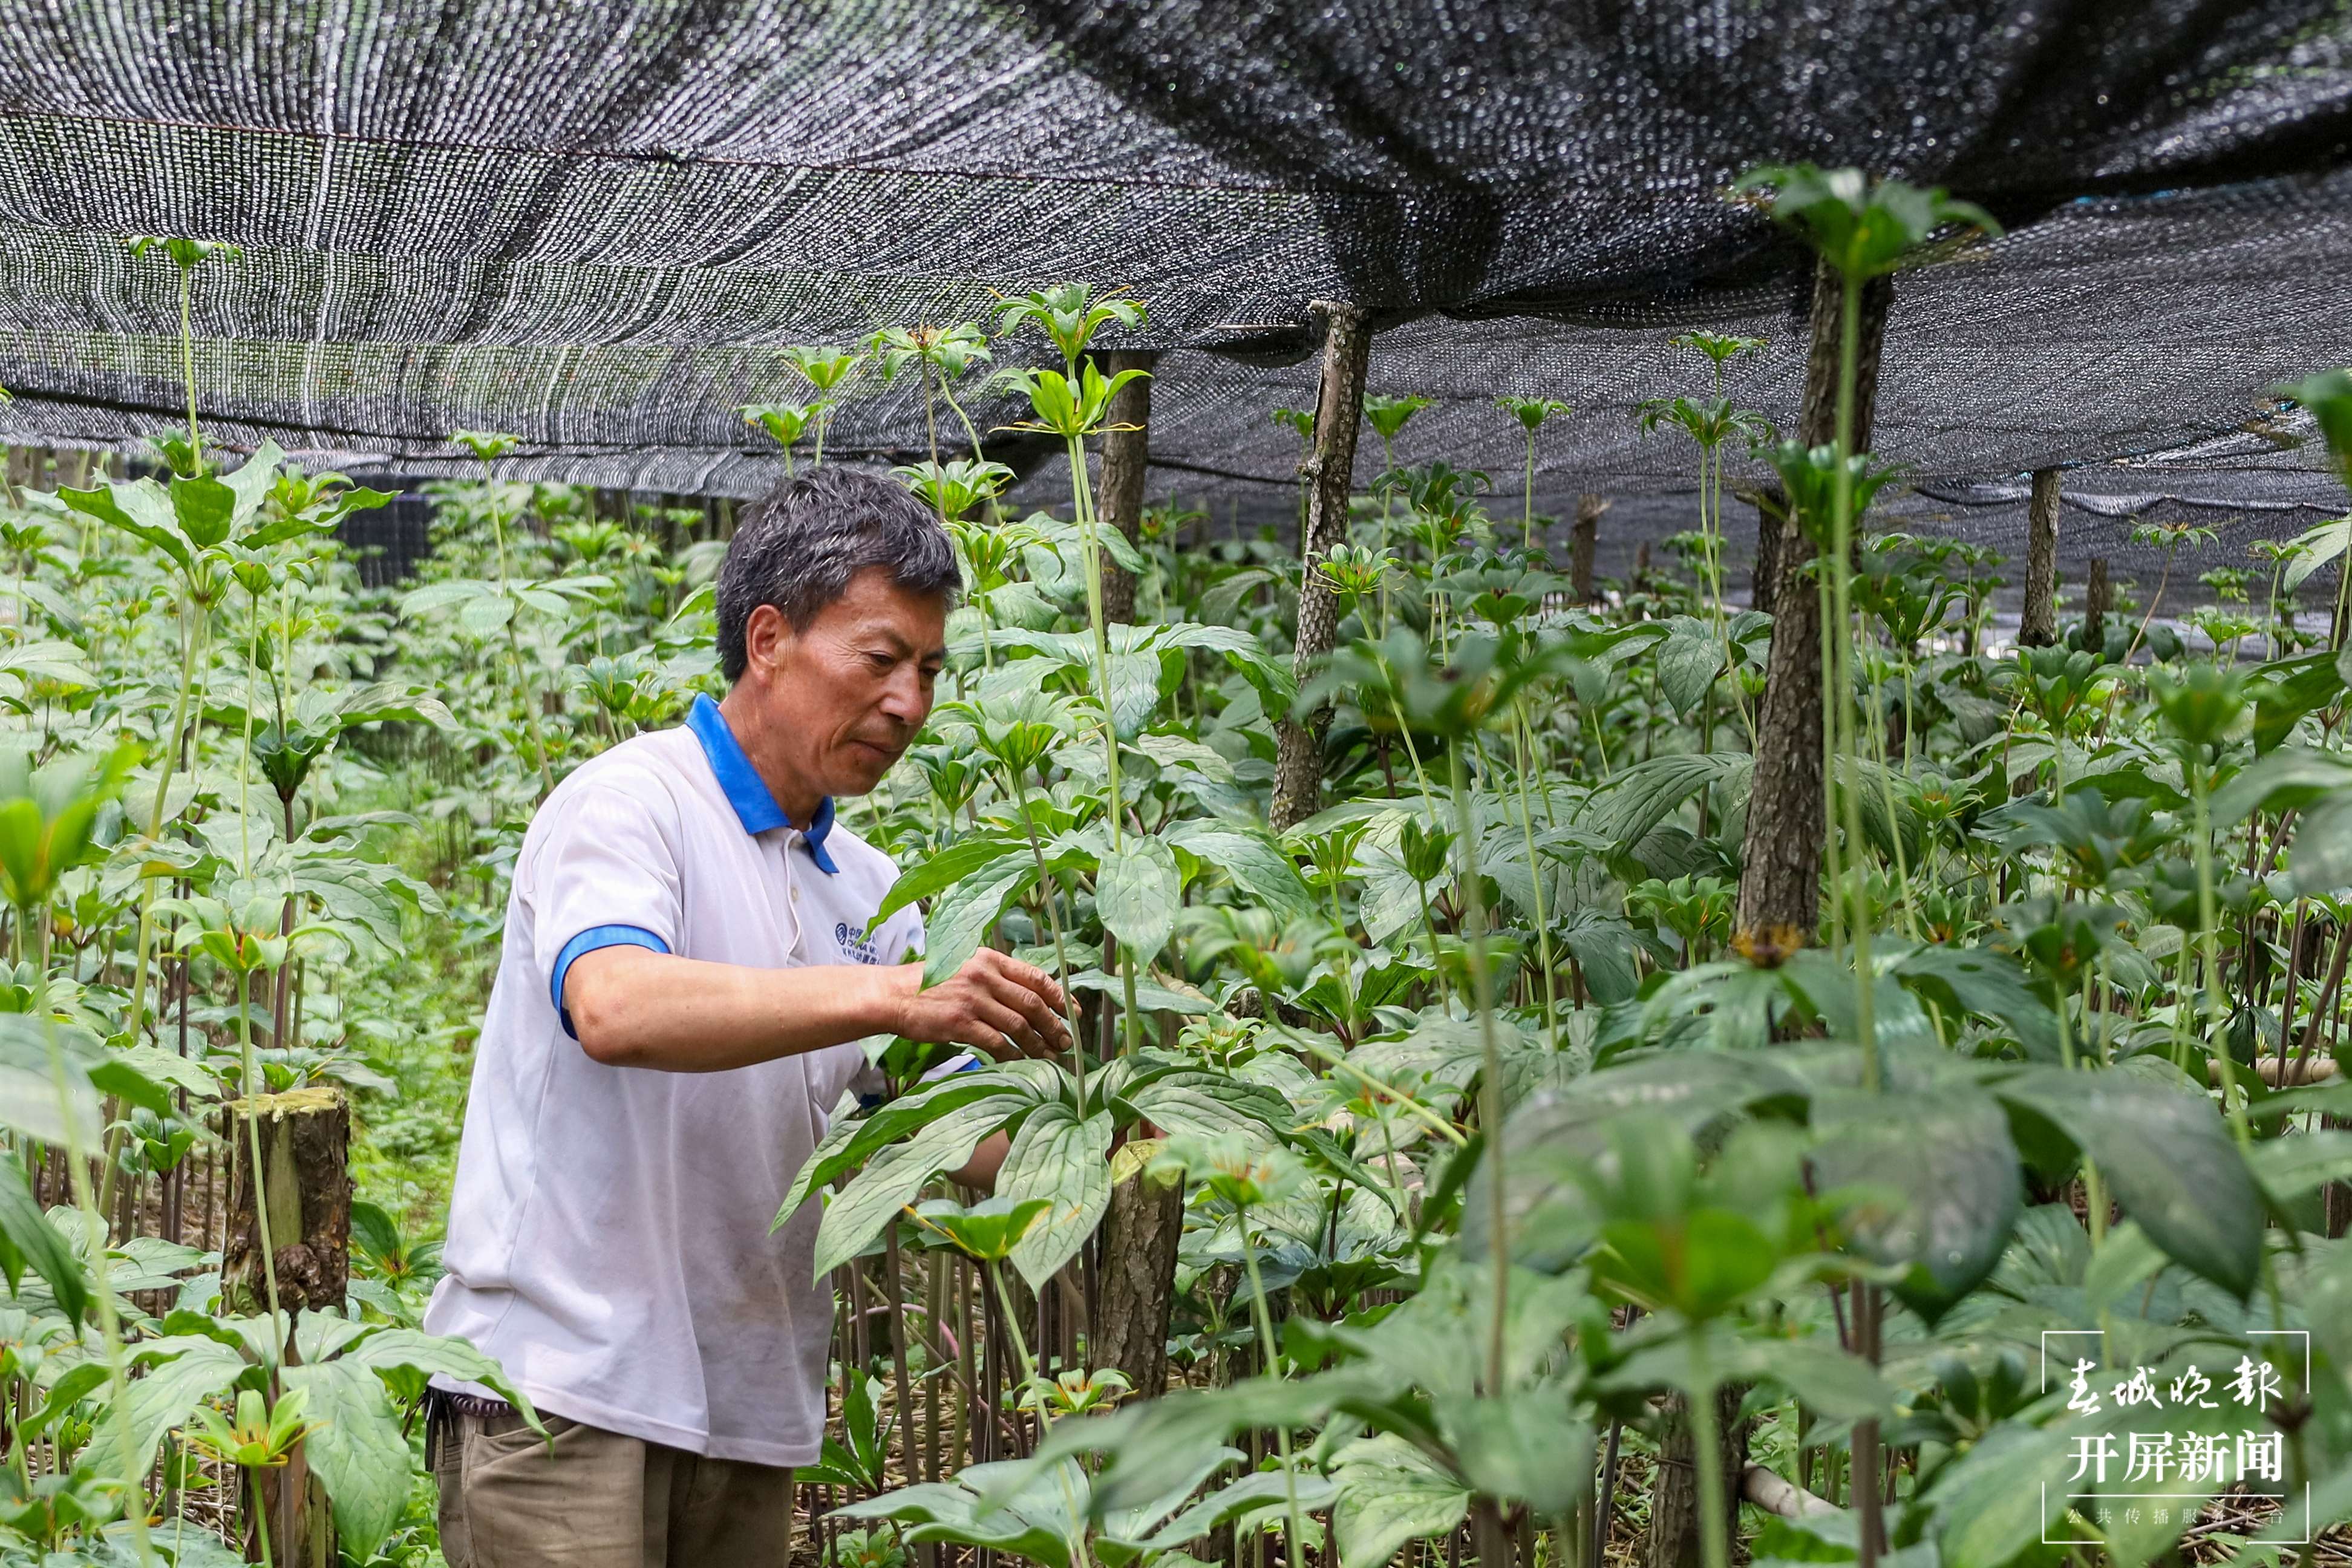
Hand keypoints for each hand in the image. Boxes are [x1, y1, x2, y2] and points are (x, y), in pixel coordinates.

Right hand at [890, 950, 1070, 1061]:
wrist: (894, 995)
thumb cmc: (931, 984)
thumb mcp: (966, 968)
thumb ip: (997, 978)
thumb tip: (1031, 998)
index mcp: (990, 960)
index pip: (1036, 977)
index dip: (1060, 996)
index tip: (1073, 1012)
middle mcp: (984, 976)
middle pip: (1032, 1003)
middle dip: (1054, 1024)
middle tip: (1066, 1041)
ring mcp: (973, 1000)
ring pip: (1018, 1025)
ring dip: (1038, 1043)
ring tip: (1049, 1055)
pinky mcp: (960, 1022)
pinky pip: (996, 1042)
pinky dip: (1012, 1053)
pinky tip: (1019, 1060)